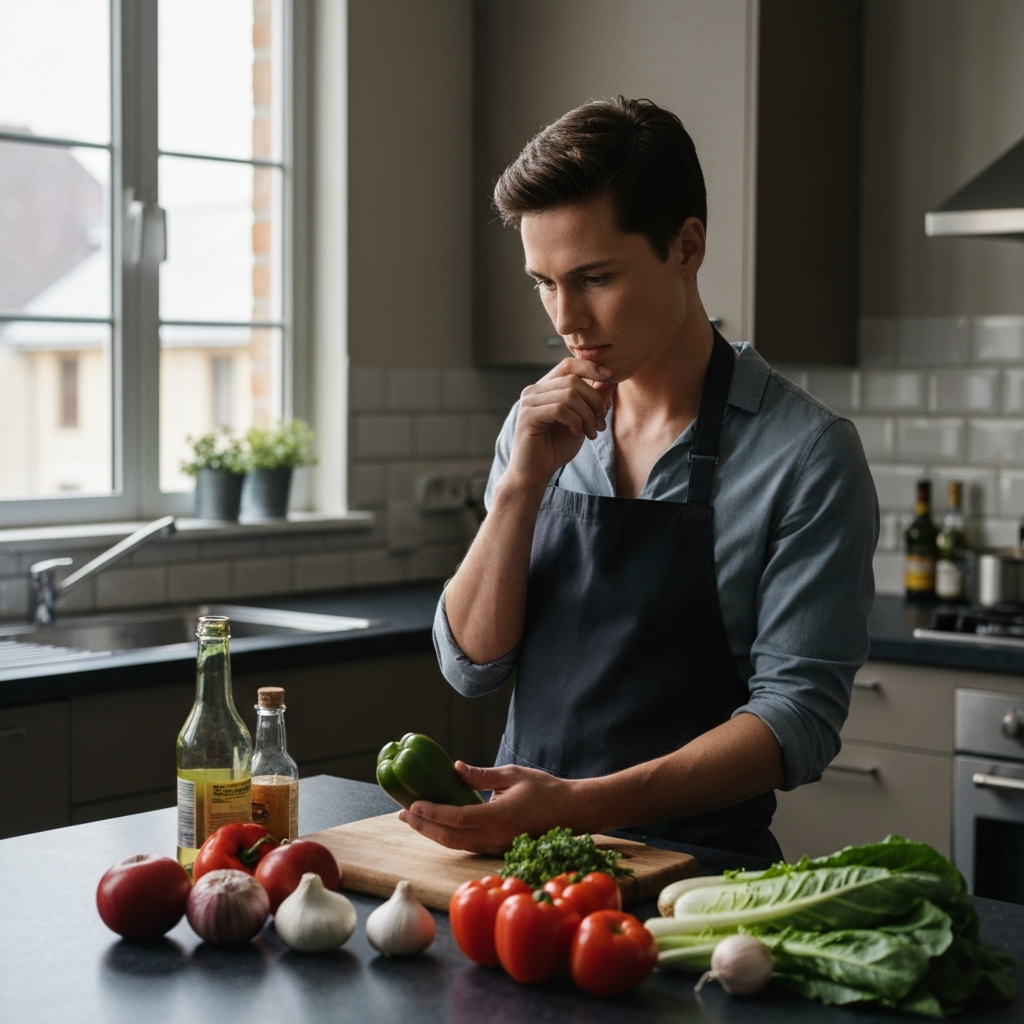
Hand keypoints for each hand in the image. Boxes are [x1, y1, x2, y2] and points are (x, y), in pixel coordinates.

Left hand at [397, 761, 577, 854]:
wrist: (574, 812)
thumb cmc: (546, 790)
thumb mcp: (513, 775)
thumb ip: (482, 775)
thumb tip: (456, 768)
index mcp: (499, 817)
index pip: (456, 818)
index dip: (431, 813)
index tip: (412, 804)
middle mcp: (496, 837)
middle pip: (450, 838)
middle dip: (423, 826)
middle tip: (403, 813)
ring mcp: (498, 847)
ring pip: (457, 844)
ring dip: (433, 832)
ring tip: (414, 819)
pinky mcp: (500, 849)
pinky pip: (468, 845)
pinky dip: (449, 835)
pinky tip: (438, 825)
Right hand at [503, 358, 615, 491]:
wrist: (535, 474)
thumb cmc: (555, 447)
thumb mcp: (581, 420)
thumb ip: (592, 400)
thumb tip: (610, 380)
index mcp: (545, 388)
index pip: (568, 365)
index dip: (590, 367)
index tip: (610, 377)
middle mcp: (534, 391)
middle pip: (573, 380)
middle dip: (594, 400)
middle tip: (601, 423)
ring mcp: (529, 402)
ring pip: (569, 394)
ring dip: (587, 415)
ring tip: (592, 433)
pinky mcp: (527, 416)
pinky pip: (560, 409)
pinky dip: (575, 421)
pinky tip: (578, 433)